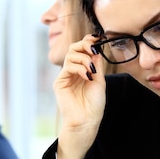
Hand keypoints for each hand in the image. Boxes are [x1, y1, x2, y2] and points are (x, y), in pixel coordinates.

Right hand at [55, 34, 106, 158]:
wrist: (87, 121)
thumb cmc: (94, 105)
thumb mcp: (99, 80)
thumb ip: (96, 65)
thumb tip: (96, 48)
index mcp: (83, 69)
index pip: (83, 50)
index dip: (88, 42)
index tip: (97, 38)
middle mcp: (73, 71)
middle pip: (73, 48)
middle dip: (84, 45)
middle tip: (93, 48)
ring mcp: (66, 76)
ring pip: (71, 55)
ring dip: (84, 59)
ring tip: (91, 70)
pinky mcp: (60, 82)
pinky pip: (68, 67)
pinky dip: (79, 68)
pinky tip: (86, 76)